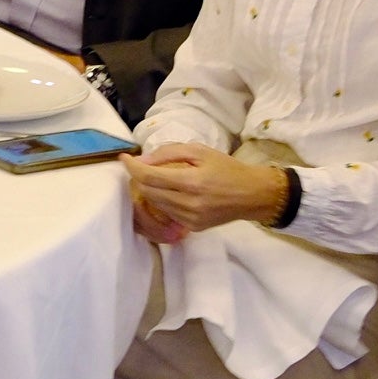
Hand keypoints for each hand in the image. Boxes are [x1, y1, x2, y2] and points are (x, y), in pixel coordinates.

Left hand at [125, 143, 290, 239]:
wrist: (254, 195)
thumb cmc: (227, 169)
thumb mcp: (200, 151)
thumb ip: (169, 152)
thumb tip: (142, 159)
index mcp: (192, 182)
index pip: (149, 177)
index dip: (132, 167)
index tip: (123, 158)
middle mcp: (190, 204)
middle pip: (148, 192)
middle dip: (139, 178)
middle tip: (140, 167)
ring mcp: (191, 219)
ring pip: (155, 203)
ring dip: (150, 190)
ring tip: (156, 177)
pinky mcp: (193, 227)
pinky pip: (167, 212)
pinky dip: (163, 200)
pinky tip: (172, 191)